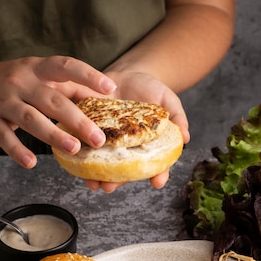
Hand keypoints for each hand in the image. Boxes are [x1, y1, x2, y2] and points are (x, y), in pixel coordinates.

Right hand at [0, 55, 115, 167]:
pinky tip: (31, 163)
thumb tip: (101, 104)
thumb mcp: (34, 76)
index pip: (65, 66)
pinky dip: (18, 151)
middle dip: (78, 120)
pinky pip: (5, 138)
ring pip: (31, 119)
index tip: (110, 88)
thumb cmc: (10, 83)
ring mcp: (3, 101)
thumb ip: (63, 88)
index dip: (88, 75)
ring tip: (74, 150)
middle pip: (52, 100)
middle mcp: (20, 82)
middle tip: (98, 138)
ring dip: (54, 135)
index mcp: (36, 68)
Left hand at [83, 71, 189, 192]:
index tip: (158, 181)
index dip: (157, 175)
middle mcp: (126, 150)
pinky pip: (83, 144)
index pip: (154, 166)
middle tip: (111, 187)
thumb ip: (177, 117)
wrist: (127, 74)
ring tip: (92, 182)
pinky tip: (74, 160)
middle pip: (122, 171)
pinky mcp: (90, 130)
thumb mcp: (168, 100)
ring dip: (95, 175)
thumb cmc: (151, 89)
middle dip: (116, 182)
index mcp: (147, 147)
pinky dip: (78, 154)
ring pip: (101, 164)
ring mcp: (107, 142)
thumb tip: (186, 137)